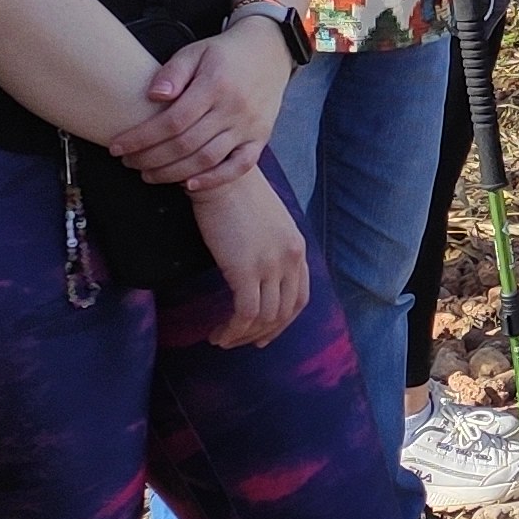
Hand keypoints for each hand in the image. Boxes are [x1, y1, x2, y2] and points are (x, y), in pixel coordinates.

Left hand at [111, 26, 289, 190]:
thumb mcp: (195, 51)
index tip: (117, 147)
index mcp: (215, 85)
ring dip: (173, 172)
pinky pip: (240, 166)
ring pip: (207, 159)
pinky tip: (189, 184)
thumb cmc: (224, 54)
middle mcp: (234, 108)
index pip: (172, 120)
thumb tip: (154, 96)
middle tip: (128, 163)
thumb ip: (173, 72)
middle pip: (186, 144)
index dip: (141, 137)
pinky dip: (215, 179)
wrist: (269, 52)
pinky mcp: (260, 138)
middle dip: (151, 158)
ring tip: (148, 174)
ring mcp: (249, 126)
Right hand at [190, 173, 308, 347]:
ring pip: (265, 317)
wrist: (221, 176)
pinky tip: (218, 335)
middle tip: (241, 342)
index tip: (264, 334)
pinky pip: (245, 314)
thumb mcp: (266, 221)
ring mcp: (270, 265)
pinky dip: (233, 330)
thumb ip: (270, 245)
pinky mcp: (246, 269)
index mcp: (297, 248)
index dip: (283, 321)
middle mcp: (290, 258)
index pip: (300, 297)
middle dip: (263, 334)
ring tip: (222, 340)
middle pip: (285, 312)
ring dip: (243, 335)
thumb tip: (257, 268)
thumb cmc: (235, 194)